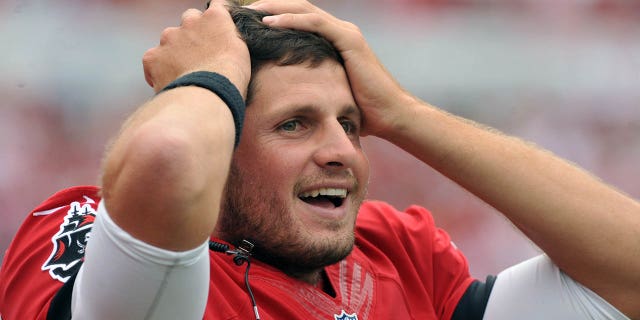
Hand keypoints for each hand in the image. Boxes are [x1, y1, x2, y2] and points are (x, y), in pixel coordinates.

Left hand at [143, 0, 250, 96]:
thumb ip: (232, 37)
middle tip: (201, 54)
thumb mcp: (242, 51)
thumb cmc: (230, 77)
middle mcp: (190, 22)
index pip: (217, 6)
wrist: (208, 95)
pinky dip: (159, 69)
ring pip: (169, 39)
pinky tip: (170, 80)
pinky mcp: (153, 57)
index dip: (217, 20)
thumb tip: (227, 36)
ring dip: (176, 51)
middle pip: (189, 18)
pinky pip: (153, 59)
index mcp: (214, 18)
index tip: (218, 30)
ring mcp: (169, 38)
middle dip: (193, 33)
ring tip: (186, 72)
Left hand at [248, 0, 415, 136]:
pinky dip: (291, 20)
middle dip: (268, 7)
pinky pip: (315, 23)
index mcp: (333, 40)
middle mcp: (339, 30)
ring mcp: (345, 32)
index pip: (298, 20)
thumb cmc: (362, 111)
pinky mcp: (349, 39)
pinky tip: (270, 22)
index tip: (247, 23)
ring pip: (303, 10)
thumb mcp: (329, 93)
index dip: (273, 16)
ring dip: (274, 8)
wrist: (391, 116)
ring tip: (249, 11)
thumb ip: (312, 85)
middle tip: (241, 11)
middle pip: (297, 9)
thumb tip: (288, 97)